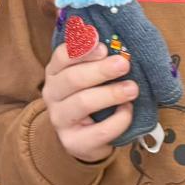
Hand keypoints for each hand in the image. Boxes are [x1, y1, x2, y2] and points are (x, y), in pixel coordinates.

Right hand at [42, 41, 135, 162]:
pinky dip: (118, 119)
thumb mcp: (88, 75)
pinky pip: (99, 131)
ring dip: (111, 94)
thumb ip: (96, 58)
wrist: (85, 138)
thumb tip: (111, 42)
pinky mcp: (74, 142)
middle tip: (124, 64)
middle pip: (73, 79)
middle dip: (100, 70)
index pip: (62, 56)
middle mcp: (52, 94)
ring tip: (132, 88)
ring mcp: (60, 120)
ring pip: (83, 103)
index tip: (103, 45)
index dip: (82, 49)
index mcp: (55, 72)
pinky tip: (128, 110)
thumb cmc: (90, 97)